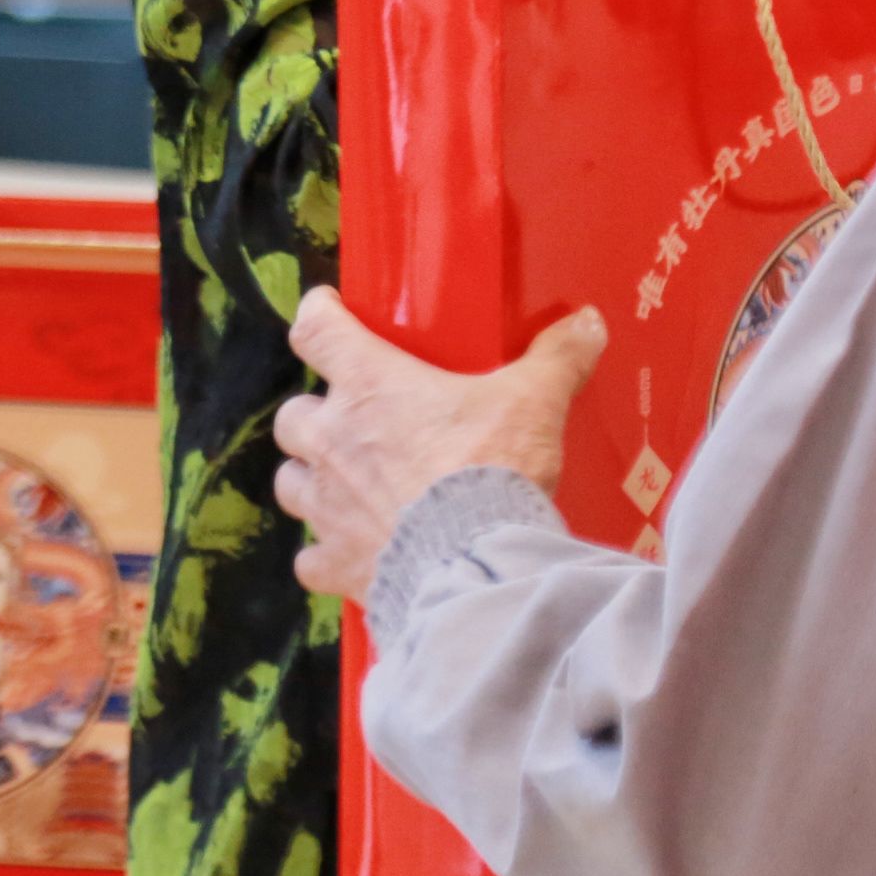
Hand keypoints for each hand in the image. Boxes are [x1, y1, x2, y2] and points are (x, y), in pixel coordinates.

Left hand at [279, 287, 608, 607]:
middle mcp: (331, 440)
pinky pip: (311, 558)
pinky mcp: (335, 562)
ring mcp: (326, 505)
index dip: (318, 316)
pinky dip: (326, 554)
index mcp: (369, 385)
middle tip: (355, 420)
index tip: (327, 312)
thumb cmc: (491, 467)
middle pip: (293, 413)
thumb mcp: (534, 402)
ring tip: (349, 485)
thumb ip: (557, 359)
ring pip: (290, 482)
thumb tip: (586, 324)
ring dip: (312, 479)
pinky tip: (354, 553)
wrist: (474, 562)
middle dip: (317, 415)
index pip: (315, 331)